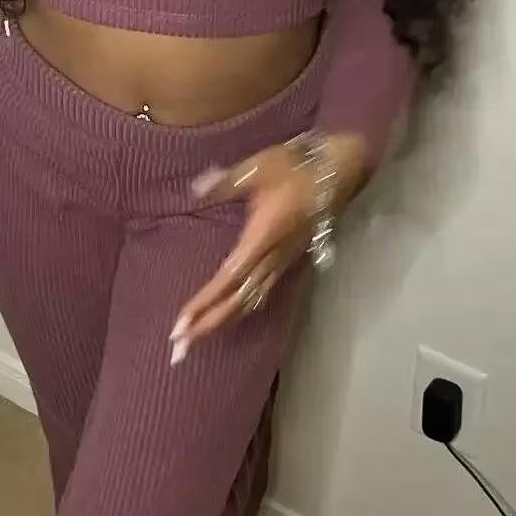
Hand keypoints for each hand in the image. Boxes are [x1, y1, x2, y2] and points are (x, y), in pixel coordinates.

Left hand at [169, 132, 368, 362]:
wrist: (337, 173)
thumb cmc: (295, 168)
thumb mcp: (256, 168)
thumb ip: (225, 182)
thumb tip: (196, 188)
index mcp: (260, 240)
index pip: (227, 280)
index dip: (204, 304)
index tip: (180, 325)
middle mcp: (271, 259)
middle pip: (237, 301)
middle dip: (208, 324)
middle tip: (178, 348)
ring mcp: (282, 262)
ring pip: (250, 301)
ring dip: (223, 321)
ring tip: (198, 338)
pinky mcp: (288, 260)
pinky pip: (262, 293)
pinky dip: (242, 309)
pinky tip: (231, 315)